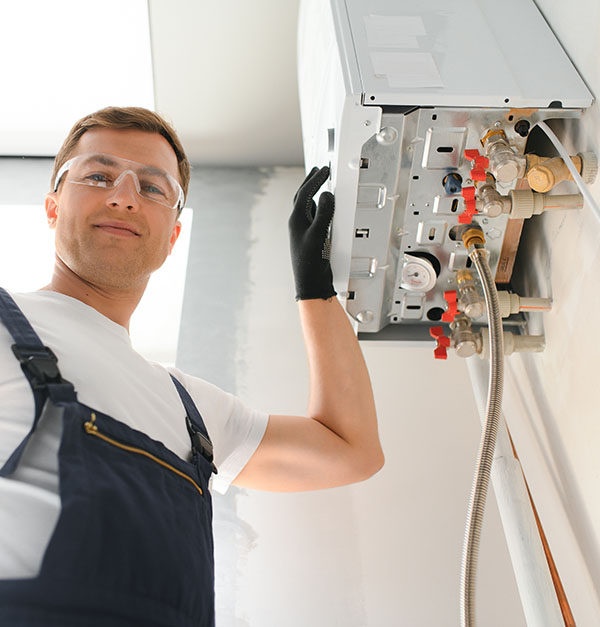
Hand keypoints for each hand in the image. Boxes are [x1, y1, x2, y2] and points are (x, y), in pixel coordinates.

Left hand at [288, 166, 335, 300]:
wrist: (311, 284)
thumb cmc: (311, 262)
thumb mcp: (319, 234)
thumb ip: (324, 213)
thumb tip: (328, 194)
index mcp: (296, 220)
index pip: (306, 192)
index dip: (316, 179)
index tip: (325, 169)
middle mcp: (297, 223)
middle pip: (302, 196)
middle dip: (311, 181)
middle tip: (319, 170)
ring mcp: (303, 231)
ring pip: (306, 205)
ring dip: (313, 192)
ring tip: (320, 183)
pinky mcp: (310, 238)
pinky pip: (312, 216)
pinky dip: (318, 206)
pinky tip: (324, 208)